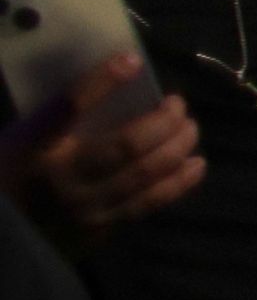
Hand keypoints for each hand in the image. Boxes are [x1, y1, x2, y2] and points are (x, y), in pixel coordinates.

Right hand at [0, 59, 201, 238]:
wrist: (0, 238)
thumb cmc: (10, 176)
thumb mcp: (21, 141)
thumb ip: (59, 118)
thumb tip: (115, 80)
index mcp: (30, 147)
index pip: (69, 107)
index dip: (102, 81)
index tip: (131, 61)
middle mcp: (61, 178)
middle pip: (126, 144)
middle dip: (163, 120)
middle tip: (178, 105)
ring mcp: (84, 208)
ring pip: (145, 174)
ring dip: (178, 147)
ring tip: (191, 129)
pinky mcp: (100, 229)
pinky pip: (148, 202)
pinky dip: (178, 182)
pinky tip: (195, 165)